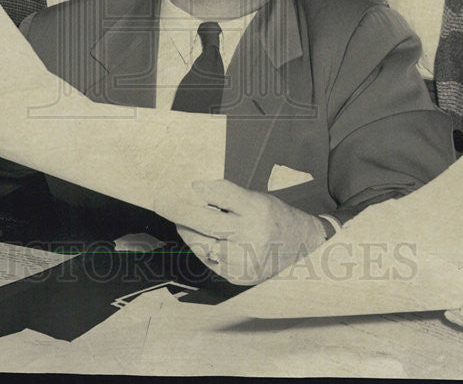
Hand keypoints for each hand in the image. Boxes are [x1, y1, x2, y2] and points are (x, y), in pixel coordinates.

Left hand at [154, 179, 326, 284]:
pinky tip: (202, 239)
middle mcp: (251, 235)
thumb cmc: (274, 217)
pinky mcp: (238, 276)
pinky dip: (201, 247)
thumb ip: (227, 198)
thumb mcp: (257, 199)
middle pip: (205, 222)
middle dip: (178, 211)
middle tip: (160, 202)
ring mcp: (244, 260)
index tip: (188, 185)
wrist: (302, 249)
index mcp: (257, 209)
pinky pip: (208, 260)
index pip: (221, 193)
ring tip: (183, 221)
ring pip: (201, 244)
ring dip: (187, 230)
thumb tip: (191, 193)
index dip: (201, 189)